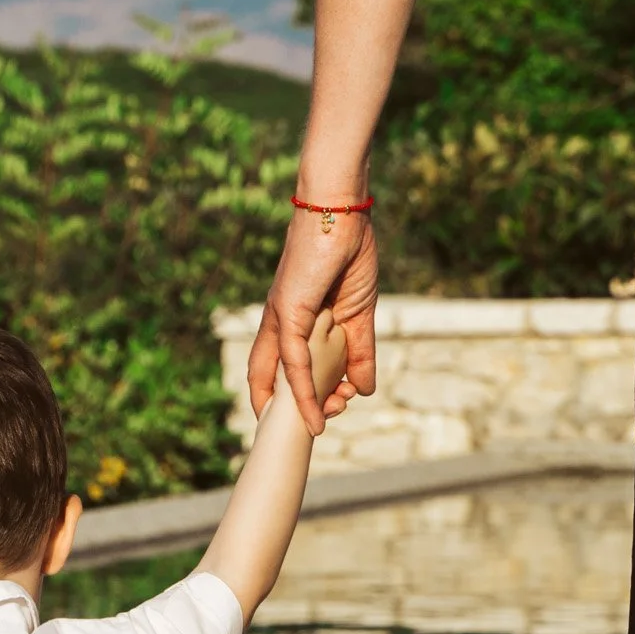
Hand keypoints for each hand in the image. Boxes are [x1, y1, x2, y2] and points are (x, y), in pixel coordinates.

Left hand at [247, 211, 378, 435]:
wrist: (341, 210)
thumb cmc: (347, 252)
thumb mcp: (358, 312)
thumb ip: (360, 351)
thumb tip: (364, 389)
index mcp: (290, 320)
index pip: (278, 368)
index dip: (287, 397)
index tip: (311, 417)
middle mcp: (278, 322)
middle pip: (270, 380)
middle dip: (292, 410)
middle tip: (325, 421)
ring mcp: (280, 318)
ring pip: (283, 377)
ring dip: (306, 406)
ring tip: (328, 423)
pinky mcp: (289, 312)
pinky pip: (294, 362)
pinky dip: (304, 392)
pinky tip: (315, 415)